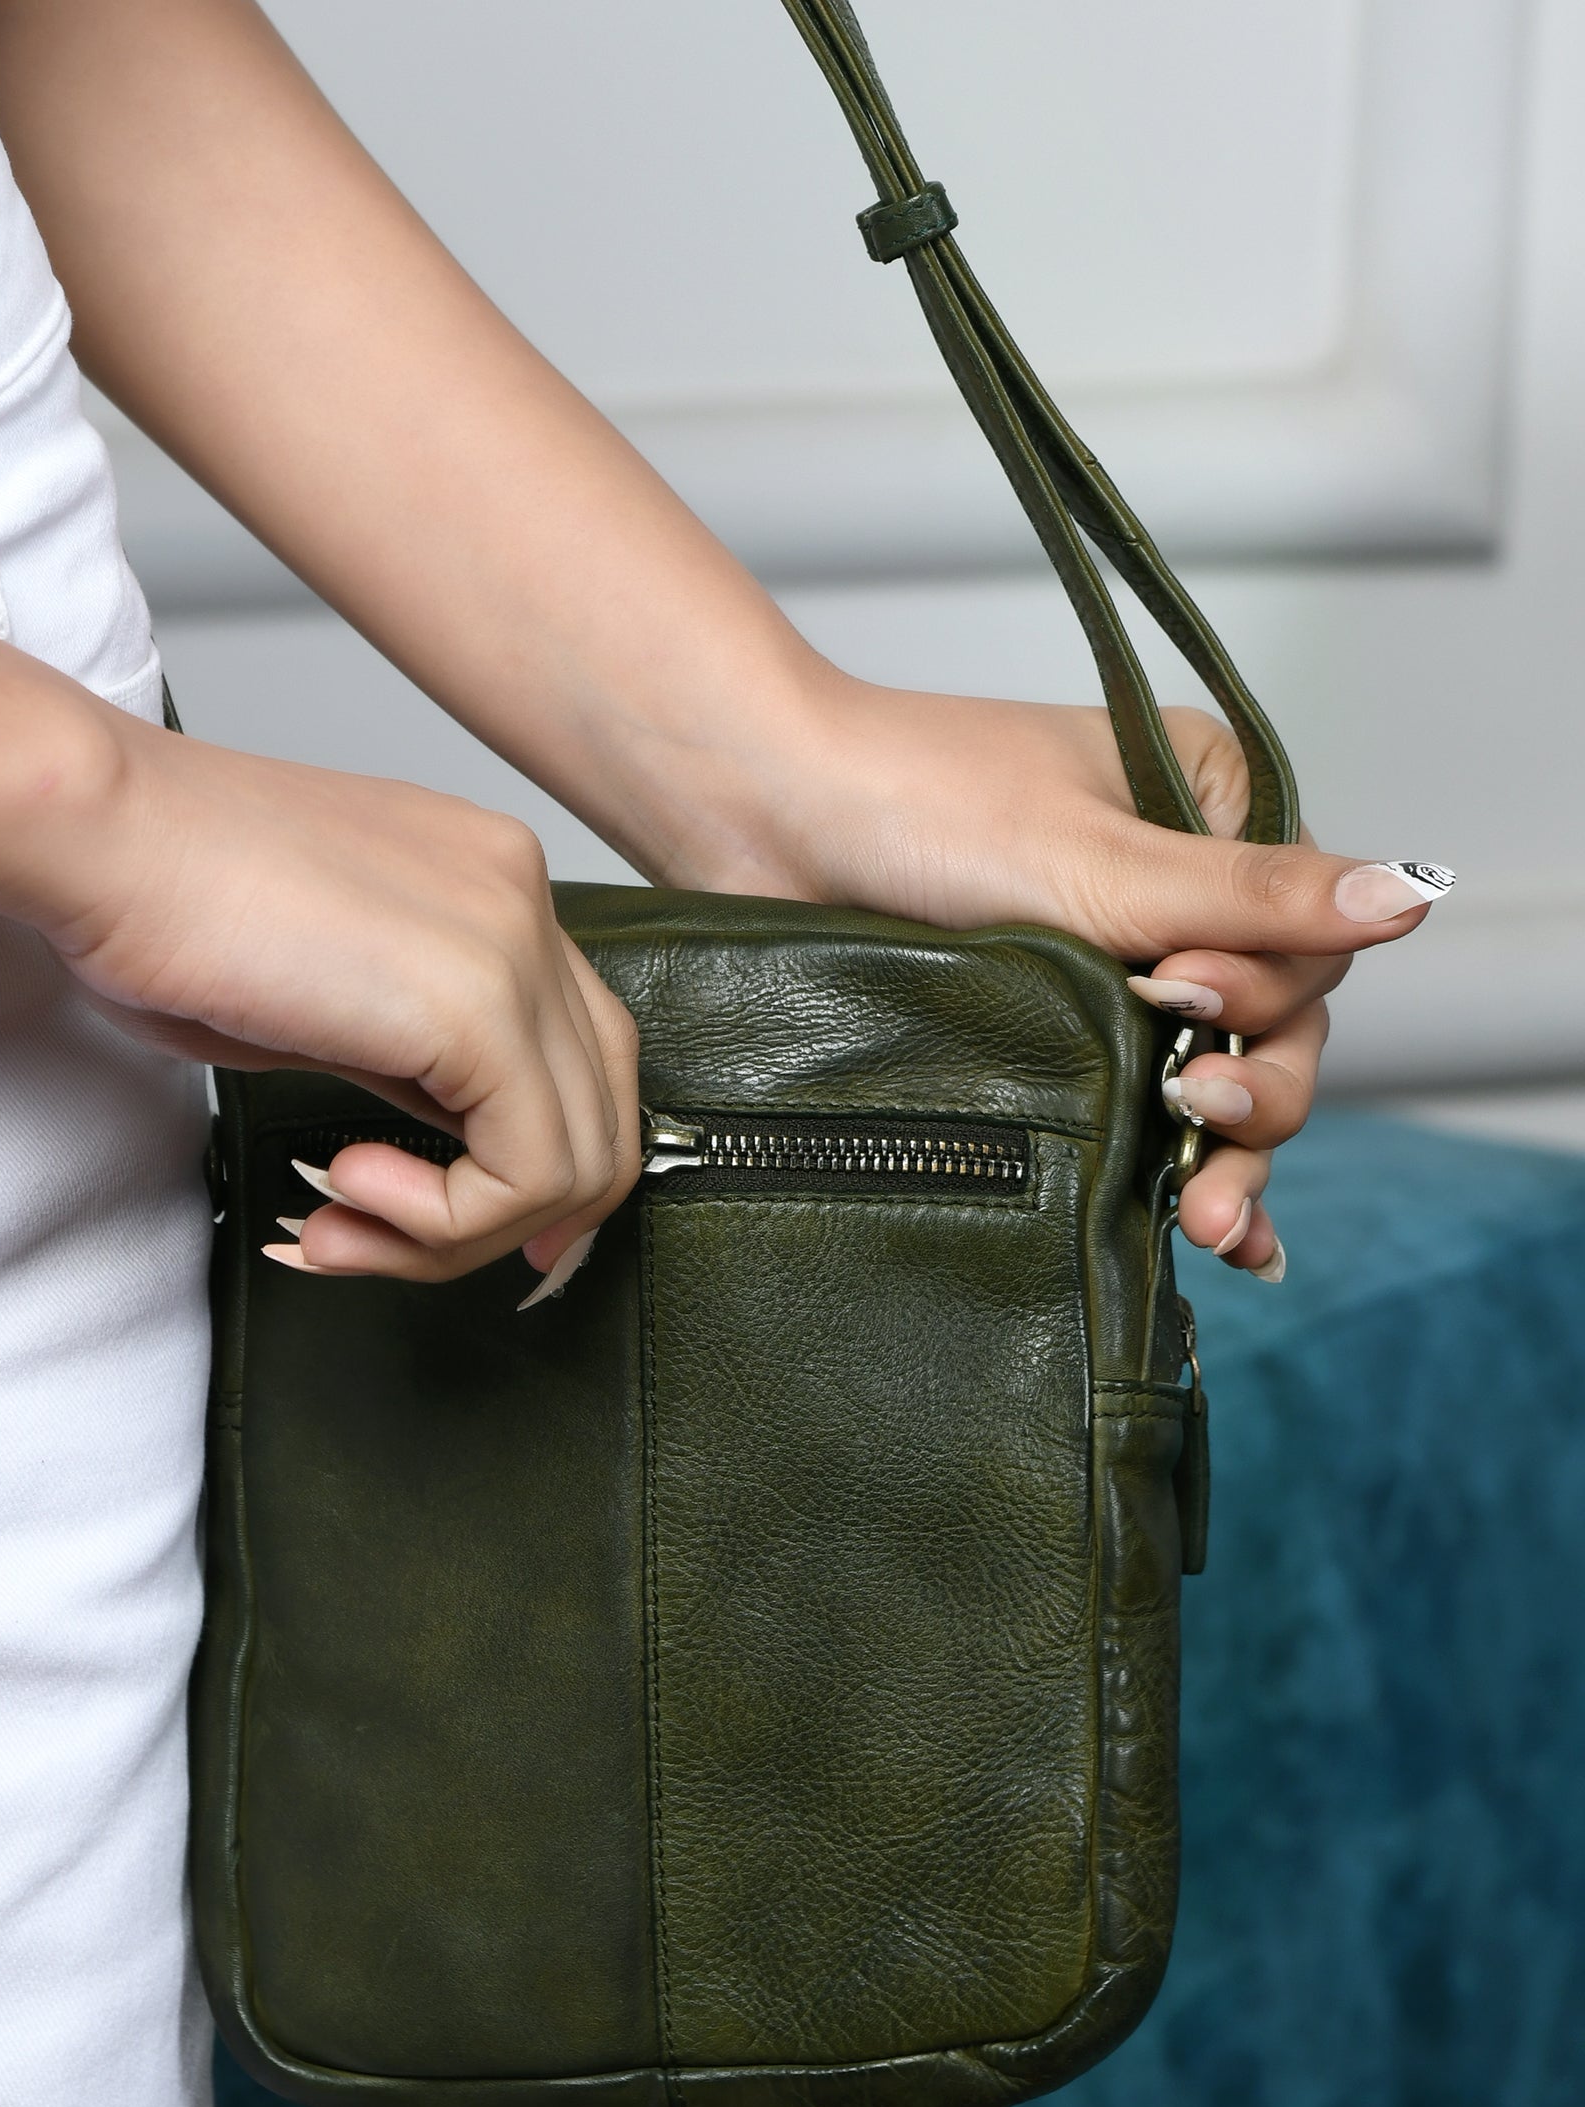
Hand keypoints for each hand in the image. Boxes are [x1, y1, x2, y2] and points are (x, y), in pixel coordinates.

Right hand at [34, 715, 639, 1285]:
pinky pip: (530, 1169)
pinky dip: (443, 1221)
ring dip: (454, 1235)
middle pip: (605, 1107)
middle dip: (513, 1218)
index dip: (541, 1166)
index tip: (448, 1227)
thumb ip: (404, 1063)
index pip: (580, 1052)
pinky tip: (346, 1190)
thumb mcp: (318, 1003)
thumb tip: (442, 1161)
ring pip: (579, 1158)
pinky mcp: (480, 1002)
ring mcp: (515, 943)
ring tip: (340, 1222)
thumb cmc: (154, 906)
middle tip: (388, 1248)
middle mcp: (522, 898)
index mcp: (488, 883)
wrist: (95, 836)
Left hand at [715, 674, 1449, 1279]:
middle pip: (1270, 1025)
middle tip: (1193, 1117)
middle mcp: (1173, 887)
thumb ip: (1252, 899)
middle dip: (1250, 1089)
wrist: (756, 818)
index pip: (1303, 942)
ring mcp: (1108, 961)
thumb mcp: (1099, 860)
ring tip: (1209, 1221)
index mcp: (1212, 810)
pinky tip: (1199, 1238)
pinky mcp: (1043, 1024)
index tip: (1183, 999)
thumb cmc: (913, 805)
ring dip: (1220, 1152)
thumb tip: (1411, 897)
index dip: (1265, 994)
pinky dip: (1164, 1171)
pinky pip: (1127, 1108)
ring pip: (1206, 1077)